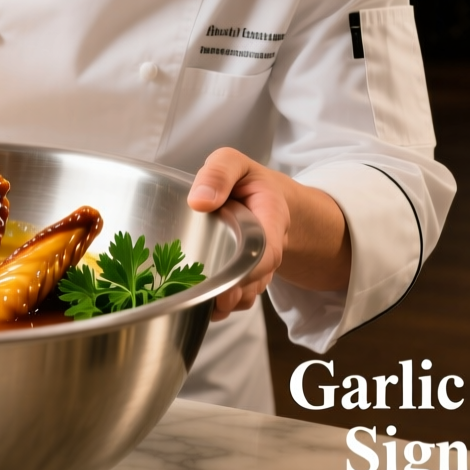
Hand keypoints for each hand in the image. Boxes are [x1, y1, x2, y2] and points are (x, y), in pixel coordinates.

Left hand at [187, 148, 351, 320]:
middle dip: (234, 294)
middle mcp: (267, 248)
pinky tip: (202, 302)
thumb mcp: (233, 163)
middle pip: (256, 280)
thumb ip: (219, 173)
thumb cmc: (246, 181)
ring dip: (226, 304)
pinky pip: (238, 298)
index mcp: (270, 219)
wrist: (262, 198)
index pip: (268, 252)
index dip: (252, 270)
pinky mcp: (243, 278)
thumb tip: (199, 200)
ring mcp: (257, 267)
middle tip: (212, 300)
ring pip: (247, 294)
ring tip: (204, 305)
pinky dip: (221, 305)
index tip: (230, 281)